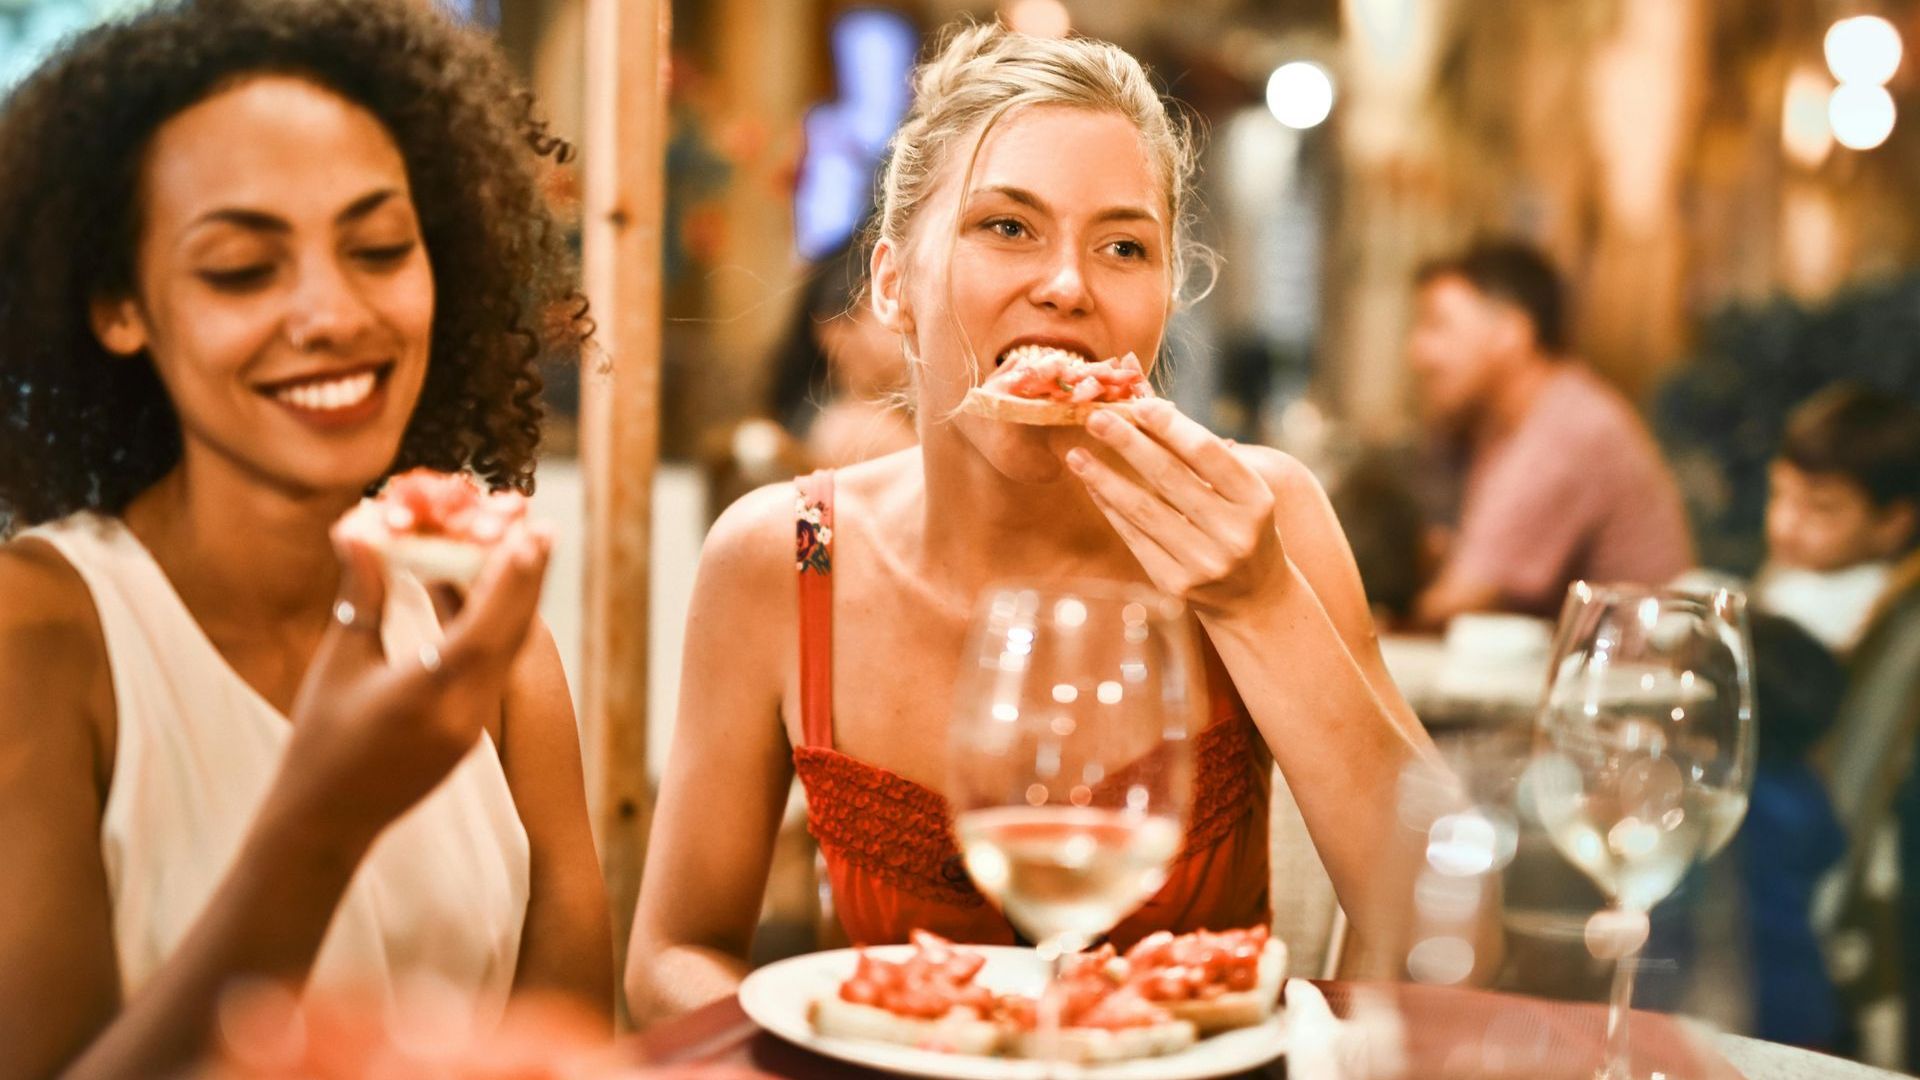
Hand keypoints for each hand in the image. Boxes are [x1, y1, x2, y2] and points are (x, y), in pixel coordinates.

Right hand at [268, 521, 552, 848]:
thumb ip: (360, 594)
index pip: (482, 630)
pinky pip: (494, 670)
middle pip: (509, 636)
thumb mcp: (339, 662)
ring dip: (519, 601)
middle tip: (540, 527)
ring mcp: (472, 727)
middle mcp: (462, 714)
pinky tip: (498, 598)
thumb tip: (361, 526)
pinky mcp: (472, 733)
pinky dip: (499, 629)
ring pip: (507, 652)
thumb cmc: (320, 739)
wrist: (327, 820)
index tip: (527, 535)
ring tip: (530, 551)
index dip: (508, 580)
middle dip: (527, 579)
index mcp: (425, 696)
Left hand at [1065, 399, 1282, 615]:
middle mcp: (1232, 533)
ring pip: (1143, 510)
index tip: (1137, 403)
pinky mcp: (1175, 584)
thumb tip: (1147, 405)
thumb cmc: (1242, 525)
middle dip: (1127, 443)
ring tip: (1077, 454)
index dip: (1170, 426)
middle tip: (1095, 418)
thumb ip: (1199, 453)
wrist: (1254, 595)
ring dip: (1104, 478)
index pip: (1206, 453)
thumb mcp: (1240, 490)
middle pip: (1169, 478)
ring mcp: (1203, 563)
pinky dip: (1110, 508)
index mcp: (1255, 500)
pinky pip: (1134, 538)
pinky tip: (1093, 486)